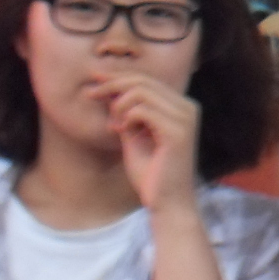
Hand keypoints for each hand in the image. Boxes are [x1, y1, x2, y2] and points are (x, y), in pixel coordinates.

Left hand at [90, 69, 200, 213]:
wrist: (166, 203)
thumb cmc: (151, 174)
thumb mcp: (134, 136)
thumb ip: (126, 114)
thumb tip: (109, 90)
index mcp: (181, 106)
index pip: (147, 79)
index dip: (118, 75)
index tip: (94, 79)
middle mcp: (188, 107)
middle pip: (143, 80)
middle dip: (112, 83)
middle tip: (90, 94)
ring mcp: (185, 118)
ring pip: (141, 91)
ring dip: (118, 104)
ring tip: (113, 124)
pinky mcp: (177, 132)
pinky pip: (143, 110)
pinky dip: (126, 117)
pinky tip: (120, 130)